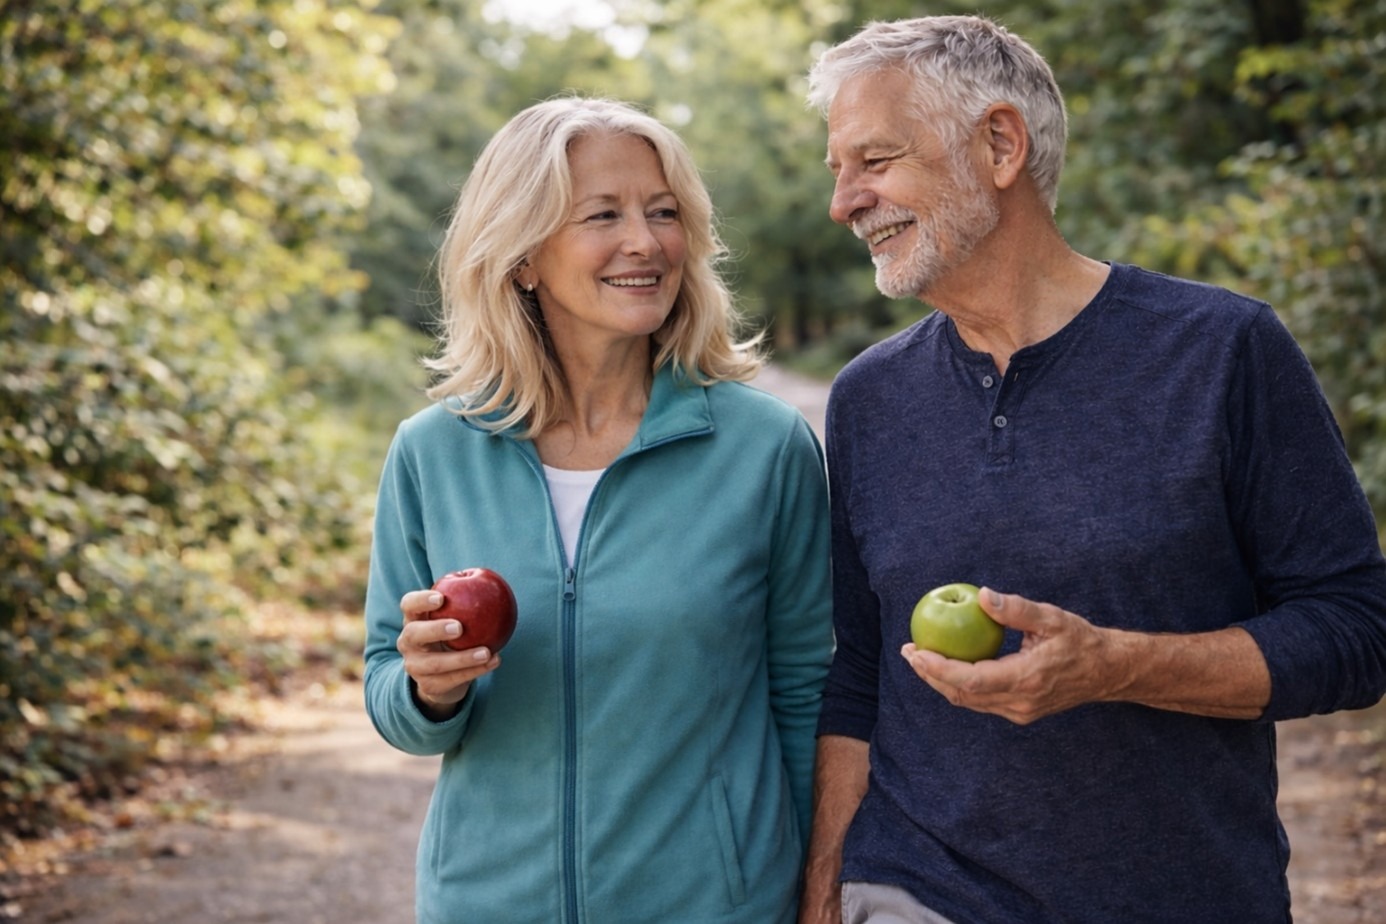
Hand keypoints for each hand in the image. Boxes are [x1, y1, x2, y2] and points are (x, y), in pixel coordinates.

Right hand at [396, 589, 500, 719]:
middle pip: (414, 634)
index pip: (408, 605)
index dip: (421, 600)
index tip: (441, 598)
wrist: (442, 677)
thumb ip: (466, 600)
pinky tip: (495, 660)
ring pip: (436, 663)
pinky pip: (453, 679)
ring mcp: (415, 666)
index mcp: (413, 619)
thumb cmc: (453, 637)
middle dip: (435, 630)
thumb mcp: (454, 618)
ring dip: (463, 658)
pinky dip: (475, 671)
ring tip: (487, 651)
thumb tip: (491, 579)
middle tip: (460, 627)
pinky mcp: (429, 686)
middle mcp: (408, 642)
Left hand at [900, 587, 1126, 723]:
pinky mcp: (1020, 712)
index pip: (970, 680)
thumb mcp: (1052, 618)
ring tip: (920, 658)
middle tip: (909, 651)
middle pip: (962, 695)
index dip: (939, 669)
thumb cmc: (1080, 640)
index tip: (916, 652)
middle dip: (930, 675)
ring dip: (941, 682)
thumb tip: (982, 597)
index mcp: (1026, 679)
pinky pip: (980, 701)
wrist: (1108, 672)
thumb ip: (1016, 609)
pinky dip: (958, 685)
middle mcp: (1020, 701)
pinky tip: (947, 666)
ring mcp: (1019, 711)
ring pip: (969, 701)